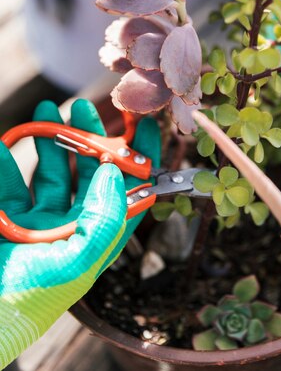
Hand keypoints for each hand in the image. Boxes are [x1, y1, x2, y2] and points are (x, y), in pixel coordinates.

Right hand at [0, 99, 160, 367]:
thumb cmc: (27, 297)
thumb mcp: (74, 264)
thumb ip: (102, 219)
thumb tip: (113, 174)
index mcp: (95, 237)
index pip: (129, 192)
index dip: (139, 159)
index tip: (144, 124)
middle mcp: (72, 226)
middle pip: (89, 173)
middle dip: (88, 137)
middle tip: (83, 106)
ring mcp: (39, 221)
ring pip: (52, 172)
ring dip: (49, 139)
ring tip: (46, 109)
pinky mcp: (8, 219)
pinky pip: (11, 184)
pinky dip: (6, 163)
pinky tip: (3, 146)